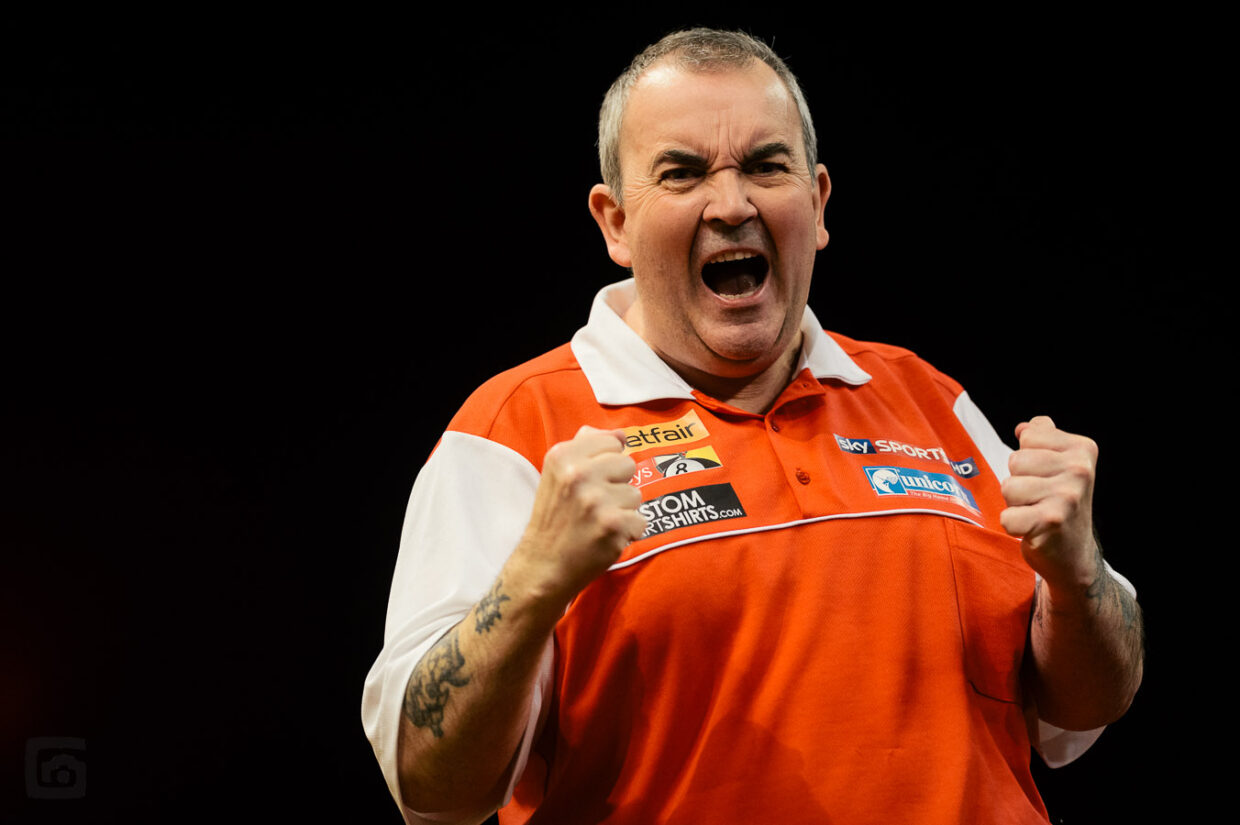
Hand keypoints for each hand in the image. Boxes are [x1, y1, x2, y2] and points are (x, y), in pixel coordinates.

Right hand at [512, 426, 645, 602]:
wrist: (542, 565)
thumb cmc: (555, 517)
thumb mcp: (558, 473)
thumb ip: (586, 447)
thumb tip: (621, 434)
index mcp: (563, 455)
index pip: (612, 441)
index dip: (606, 463)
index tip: (589, 482)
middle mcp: (578, 474)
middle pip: (628, 465)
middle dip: (617, 485)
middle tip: (593, 505)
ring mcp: (596, 500)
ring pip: (635, 494)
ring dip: (622, 510)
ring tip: (597, 522)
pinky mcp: (613, 525)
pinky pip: (641, 520)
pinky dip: (627, 533)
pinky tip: (605, 537)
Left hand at [999, 416, 1099, 587]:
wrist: (1074, 553)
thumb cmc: (1059, 502)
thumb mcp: (1060, 464)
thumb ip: (1042, 438)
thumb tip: (1024, 427)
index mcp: (1082, 449)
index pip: (1028, 436)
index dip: (1028, 458)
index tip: (1046, 477)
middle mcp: (1080, 470)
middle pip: (1015, 461)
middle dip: (1019, 481)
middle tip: (1039, 498)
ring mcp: (1068, 496)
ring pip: (1008, 486)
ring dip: (1015, 503)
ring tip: (1036, 511)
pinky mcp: (1052, 522)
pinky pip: (1008, 517)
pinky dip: (1013, 526)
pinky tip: (1033, 529)